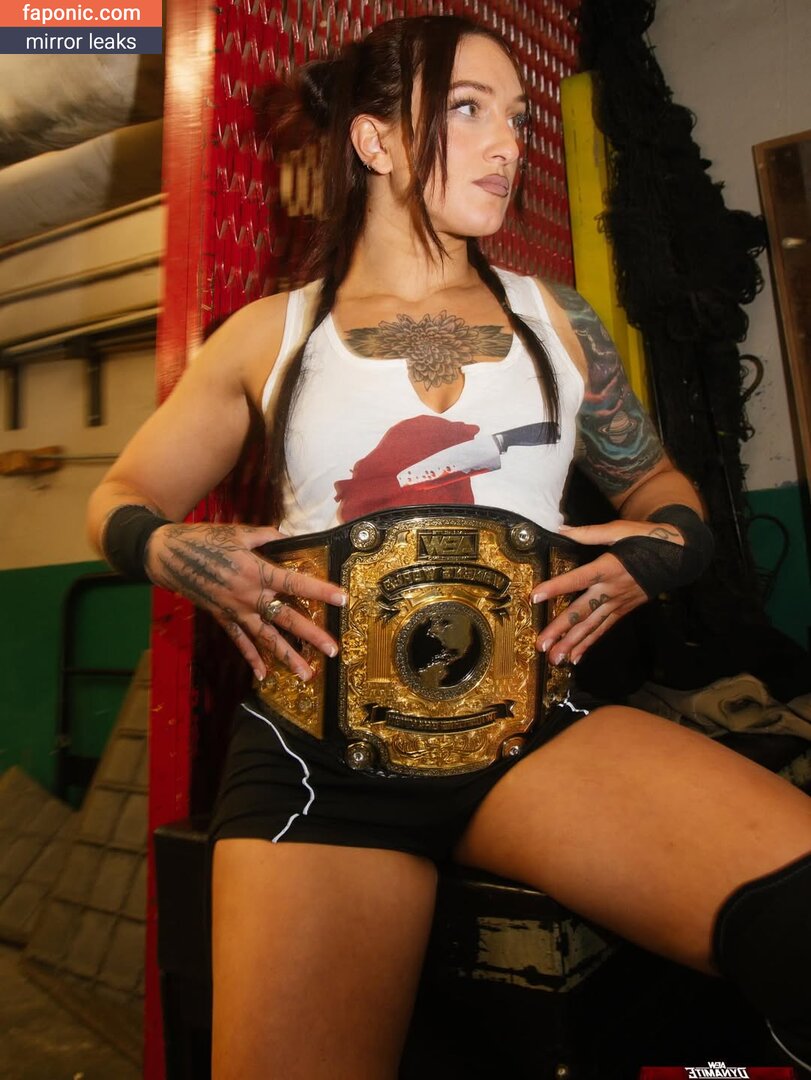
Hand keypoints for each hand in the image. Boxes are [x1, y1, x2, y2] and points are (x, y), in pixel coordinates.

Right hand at [145, 522, 346, 681]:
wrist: (168, 555)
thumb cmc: (204, 539)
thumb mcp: (239, 532)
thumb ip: (267, 536)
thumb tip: (289, 538)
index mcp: (256, 571)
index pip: (295, 582)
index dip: (320, 590)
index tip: (342, 599)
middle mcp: (248, 595)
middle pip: (286, 618)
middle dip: (312, 635)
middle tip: (333, 651)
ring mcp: (235, 610)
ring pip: (266, 637)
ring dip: (287, 657)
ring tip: (307, 675)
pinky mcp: (222, 617)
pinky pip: (239, 641)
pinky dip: (252, 658)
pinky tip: (264, 675)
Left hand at [531, 519, 684, 664]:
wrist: (679, 556)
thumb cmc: (647, 539)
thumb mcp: (620, 529)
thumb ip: (589, 532)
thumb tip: (560, 528)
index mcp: (609, 567)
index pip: (577, 579)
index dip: (556, 587)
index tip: (535, 596)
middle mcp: (612, 590)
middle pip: (582, 612)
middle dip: (560, 629)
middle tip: (541, 645)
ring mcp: (618, 603)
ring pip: (592, 626)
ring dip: (572, 644)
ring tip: (554, 659)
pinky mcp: (623, 610)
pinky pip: (604, 629)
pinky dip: (589, 644)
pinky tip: (575, 658)